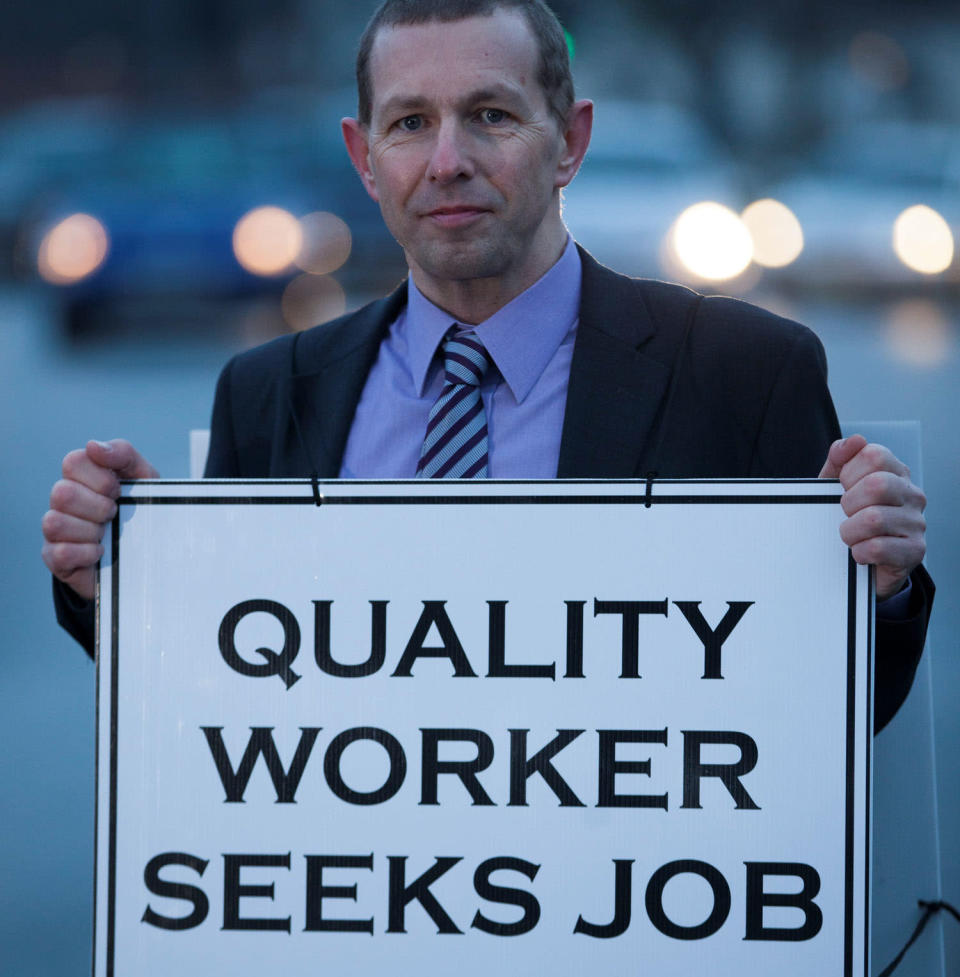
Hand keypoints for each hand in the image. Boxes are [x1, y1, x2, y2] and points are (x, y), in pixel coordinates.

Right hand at [42, 439, 157, 600]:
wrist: (149, 550)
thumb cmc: (142, 506)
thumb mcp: (143, 476)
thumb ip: (123, 454)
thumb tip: (92, 446)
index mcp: (80, 476)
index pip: (72, 462)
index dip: (101, 478)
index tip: (119, 490)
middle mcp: (62, 500)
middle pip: (62, 493)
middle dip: (99, 506)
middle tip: (115, 514)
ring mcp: (55, 529)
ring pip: (54, 523)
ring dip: (91, 531)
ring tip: (107, 534)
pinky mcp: (55, 558)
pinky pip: (60, 553)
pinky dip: (87, 553)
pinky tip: (101, 552)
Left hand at [819, 435, 925, 599]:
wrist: (861, 565)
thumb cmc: (849, 518)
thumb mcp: (835, 486)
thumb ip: (839, 459)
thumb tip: (855, 440)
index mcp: (895, 473)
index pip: (873, 455)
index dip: (848, 473)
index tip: (843, 489)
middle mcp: (912, 494)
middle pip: (877, 484)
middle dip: (848, 502)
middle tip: (845, 515)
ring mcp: (917, 523)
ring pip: (873, 519)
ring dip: (849, 532)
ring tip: (851, 537)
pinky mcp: (915, 551)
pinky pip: (877, 548)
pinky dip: (859, 552)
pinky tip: (861, 553)